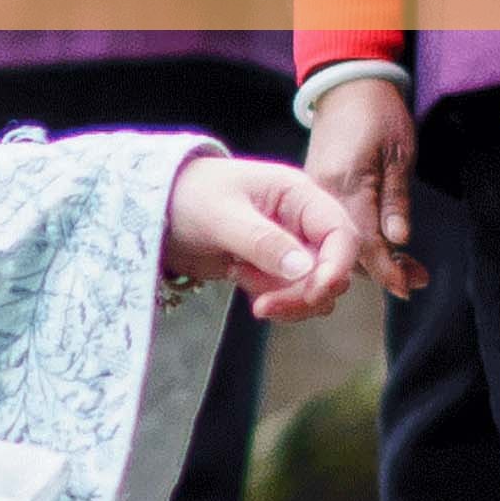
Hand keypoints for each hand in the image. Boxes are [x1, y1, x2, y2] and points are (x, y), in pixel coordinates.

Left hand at [165, 154, 361, 321]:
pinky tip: (238, 278)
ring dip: (286, 299)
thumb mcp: (221, 216)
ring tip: (240, 278)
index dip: (337, 267)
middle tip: (263, 306)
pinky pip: (292, 295)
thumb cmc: (188, 196)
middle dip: (303, 293)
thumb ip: (262, 241)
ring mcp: (291, 246)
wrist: (158, 209)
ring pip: (315, 288)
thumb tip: (304, 269)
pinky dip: (273, 300)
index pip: (341, 233)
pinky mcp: (275, 268)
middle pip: (332, 268)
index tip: (314, 293)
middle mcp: (302, 220)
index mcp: (299, 194)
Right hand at [300, 73, 424, 293]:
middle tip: (414, 280)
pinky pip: (329, 226)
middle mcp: (321, 194)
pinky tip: (377, 248)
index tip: (404, 288)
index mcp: (344, 184)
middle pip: (345, 248)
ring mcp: (313, 193)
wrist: (347, 86)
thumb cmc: (379, 114)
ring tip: (403, 268)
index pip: (361, 241)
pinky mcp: (312, 191)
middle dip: (380, 269)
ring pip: (336, 241)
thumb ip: (396, 200)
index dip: (384, 269)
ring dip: (369, 259)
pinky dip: (353, 242)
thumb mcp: (400, 155)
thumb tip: (398, 241)